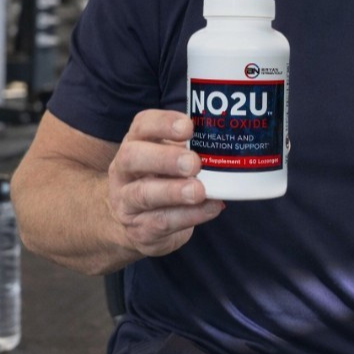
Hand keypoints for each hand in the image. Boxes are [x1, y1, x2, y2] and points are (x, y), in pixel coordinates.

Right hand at [107, 109, 225, 256]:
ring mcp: (127, 202)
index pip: (141, 126)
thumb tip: (229, 144)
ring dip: (174, 192)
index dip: (163, 123)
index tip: (188, 127)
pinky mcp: (139, 230)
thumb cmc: (160, 183)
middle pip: (132, 157)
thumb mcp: (168, 160)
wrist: (135, 226)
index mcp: (135, 145)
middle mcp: (124, 172)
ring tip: (199, 191)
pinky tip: (209, 209)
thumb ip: (190, 150)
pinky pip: (161, 222)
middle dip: (165, 158)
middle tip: (193, 163)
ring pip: (144, 194)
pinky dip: (189, 216)